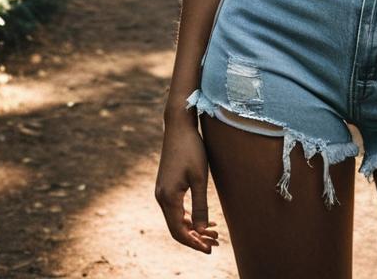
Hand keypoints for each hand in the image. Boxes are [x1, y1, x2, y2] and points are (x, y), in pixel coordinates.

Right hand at [154, 118, 220, 253]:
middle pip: (176, 228)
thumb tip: (201, 230)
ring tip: (213, 232)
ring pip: (176, 220)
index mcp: (168, 198)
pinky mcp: (166, 186)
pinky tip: (203, 219)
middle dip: (195, 238)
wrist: (179, 126)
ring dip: (193, 228)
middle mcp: (161, 197)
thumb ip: (200, 205)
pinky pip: (175, 209)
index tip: (210, 249)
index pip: (179, 231)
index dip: (194, 243)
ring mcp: (162, 191)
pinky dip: (188, 218)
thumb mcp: (199, 177)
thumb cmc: (191, 149)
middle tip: (216, 242)